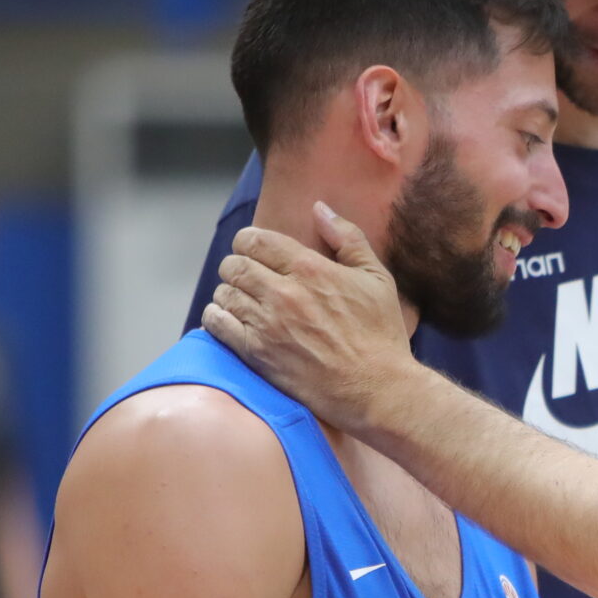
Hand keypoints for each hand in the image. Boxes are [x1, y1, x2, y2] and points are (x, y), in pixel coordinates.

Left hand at [204, 203, 416, 436]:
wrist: (377, 388)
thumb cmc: (380, 334)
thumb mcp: (377, 278)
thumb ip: (348, 238)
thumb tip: (319, 208)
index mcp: (310, 268)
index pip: (256, 240)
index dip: (249, 241)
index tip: (254, 250)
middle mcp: (283, 292)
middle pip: (234, 265)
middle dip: (236, 265)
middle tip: (246, 275)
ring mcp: (266, 324)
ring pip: (224, 293)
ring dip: (229, 292)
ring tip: (241, 299)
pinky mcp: (256, 354)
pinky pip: (218, 325)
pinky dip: (217, 317)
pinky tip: (228, 318)